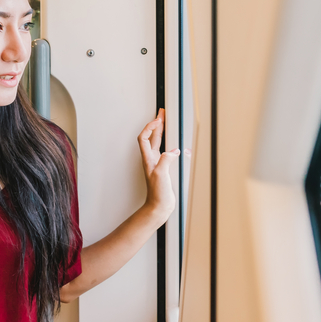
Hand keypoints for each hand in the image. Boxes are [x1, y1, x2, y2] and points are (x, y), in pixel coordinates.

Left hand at [138, 108, 178, 227]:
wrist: (159, 207)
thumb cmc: (157, 194)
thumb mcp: (161, 174)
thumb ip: (165, 160)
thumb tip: (173, 150)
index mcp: (148, 159)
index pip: (144, 138)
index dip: (150, 127)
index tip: (158, 120)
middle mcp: (152, 160)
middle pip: (152, 137)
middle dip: (157, 124)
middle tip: (162, 114)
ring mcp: (158, 164)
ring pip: (159, 143)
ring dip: (162, 132)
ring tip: (166, 123)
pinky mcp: (164, 169)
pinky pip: (166, 152)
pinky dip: (170, 145)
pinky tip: (176, 143)